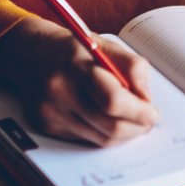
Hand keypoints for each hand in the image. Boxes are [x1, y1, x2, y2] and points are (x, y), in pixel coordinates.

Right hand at [0, 16, 158, 145]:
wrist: (31, 54)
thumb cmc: (74, 49)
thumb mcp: (106, 45)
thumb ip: (132, 67)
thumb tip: (146, 100)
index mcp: (76, 65)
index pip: (113, 100)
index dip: (138, 111)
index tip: (153, 113)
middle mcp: (59, 91)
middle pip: (109, 125)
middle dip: (136, 126)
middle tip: (149, 121)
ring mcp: (50, 112)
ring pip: (99, 138)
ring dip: (124, 134)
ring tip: (134, 122)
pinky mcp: (45, 126)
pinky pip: (85, 139)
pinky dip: (104, 134)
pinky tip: (110, 121)